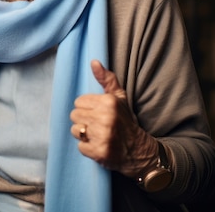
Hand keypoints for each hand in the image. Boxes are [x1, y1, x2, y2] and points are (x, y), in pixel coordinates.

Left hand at [69, 60, 157, 177]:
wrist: (140, 150)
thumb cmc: (125, 121)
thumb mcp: (119, 97)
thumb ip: (106, 79)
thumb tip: (94, 62)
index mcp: (108, 102)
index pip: (78, 102)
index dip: (87, 108)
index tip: (98, 113)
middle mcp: (105, 118)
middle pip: (74, 116)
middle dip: (84, 121)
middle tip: (98, 125)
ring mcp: (103, 136)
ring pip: (75, 130)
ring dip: (84, 135)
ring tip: (98, 135)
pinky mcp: (100, 152)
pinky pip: (80, 147)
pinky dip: (88, 148)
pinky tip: (99, 146)